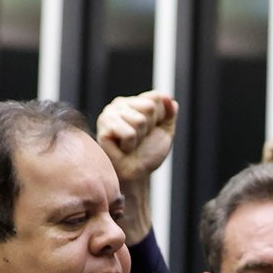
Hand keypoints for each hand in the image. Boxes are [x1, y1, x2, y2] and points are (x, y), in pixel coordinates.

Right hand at [95, 91, 176, 243]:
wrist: (135, 175)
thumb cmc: (147, 154)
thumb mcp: (165, 131)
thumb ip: (169, 112)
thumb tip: (168, 98)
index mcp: (134, 102)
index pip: (156, 97)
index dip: (159, 118)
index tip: (150, 131)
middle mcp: (120, 104)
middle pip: (149, 107)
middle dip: (149, 128)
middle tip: (138, 140)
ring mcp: (109, 113)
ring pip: (139, 120)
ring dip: (139, 138)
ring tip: (129, 145)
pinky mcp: (103, 127)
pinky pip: (129, 133)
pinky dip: (130, 145)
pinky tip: (121, 148)